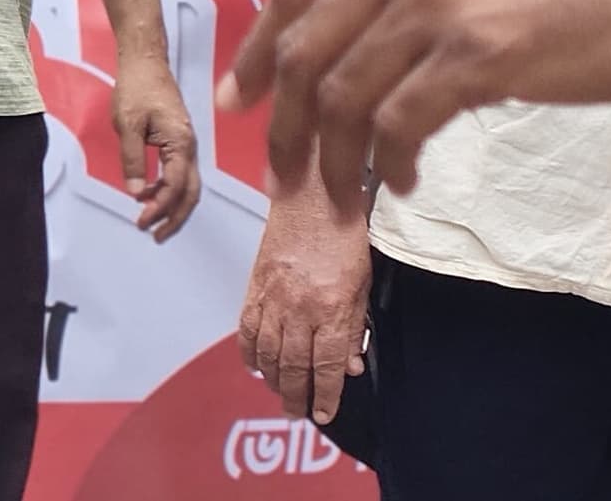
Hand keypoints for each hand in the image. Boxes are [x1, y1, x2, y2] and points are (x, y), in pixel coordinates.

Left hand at [114, 49, 200, 240]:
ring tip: (153, 225)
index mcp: (181, 142)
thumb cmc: (136, 88)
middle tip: (155, 236)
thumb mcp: (127, 124)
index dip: (160, 207)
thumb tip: (136, 193)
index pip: (175, 186)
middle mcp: (190, 147)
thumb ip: (132, 159)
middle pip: (191, 192)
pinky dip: (169, 190)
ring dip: (173, 207)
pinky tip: (151, 196)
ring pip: (188, 185)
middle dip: (175, 217)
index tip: (141, 222)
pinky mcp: (180, 141)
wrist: (146, 62)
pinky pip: (181, 174)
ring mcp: (187, 144)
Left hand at [223, 0, 610, 195]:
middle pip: (303, 47)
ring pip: (342, 93)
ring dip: (334, 156)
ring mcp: (437, 2)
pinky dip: (390, 163)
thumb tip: (384, 32)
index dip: (256, 50)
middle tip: (283, 170)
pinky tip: (403, 181)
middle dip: (282, 120)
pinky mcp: (478, 56)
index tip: (239, 101)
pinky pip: (400, 124)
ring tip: (344, 191)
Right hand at [235, 201, 370, 422]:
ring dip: (274, 379)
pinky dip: (250, 352)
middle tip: (297, 413)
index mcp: (332, 308)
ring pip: (269, 353)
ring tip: (279, 394)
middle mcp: (300, 308)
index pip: (328, 365)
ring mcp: (273, 298)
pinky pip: (248, 329)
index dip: (327, 395)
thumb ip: (354, 327)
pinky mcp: (255, 287)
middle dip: (296, 396)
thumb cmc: (343, 236)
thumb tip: (350, 365)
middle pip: (294, 366)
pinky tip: (256, 365)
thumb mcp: (362, 284)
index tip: (326, 413)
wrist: (311, 197)